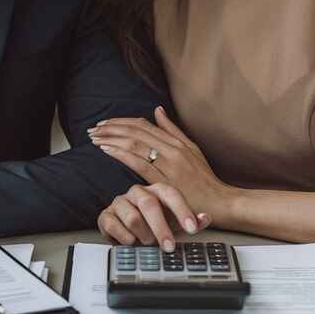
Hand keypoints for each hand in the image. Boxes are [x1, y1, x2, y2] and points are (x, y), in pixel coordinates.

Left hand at [89, 106, 231, 222]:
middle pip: (135, 131)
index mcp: (175, 141)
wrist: (221, 202)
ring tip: (95, 138)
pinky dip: (121, 153)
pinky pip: (139, 163)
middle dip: (111, 128)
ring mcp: (169, 164)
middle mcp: (171, 149)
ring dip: (111, 139)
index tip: (105, 123)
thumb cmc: (205, 179)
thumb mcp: (192, 149)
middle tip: (93, 129)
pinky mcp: (165, 180)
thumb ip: (172, 131)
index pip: (142, 124)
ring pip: (134, 144)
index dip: (121, 122)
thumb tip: (157, 111)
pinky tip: (107, 150)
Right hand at [97, 182, 210, 250]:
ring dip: (142, 235)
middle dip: (161, 228)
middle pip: (149, 204)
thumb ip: (193, 222)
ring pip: (132, 216)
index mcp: (157, 191)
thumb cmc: (156, 225)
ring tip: (147, 243)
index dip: (182, 210)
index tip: (192, 229)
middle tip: (168, 247)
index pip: (171, 194)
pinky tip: (131, 242)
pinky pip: (113, 225)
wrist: (129, 230)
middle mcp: (138, 192)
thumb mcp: (176, 225)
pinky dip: (125, 238)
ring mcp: (120, 202)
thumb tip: (206, 218)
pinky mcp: (106, 215)